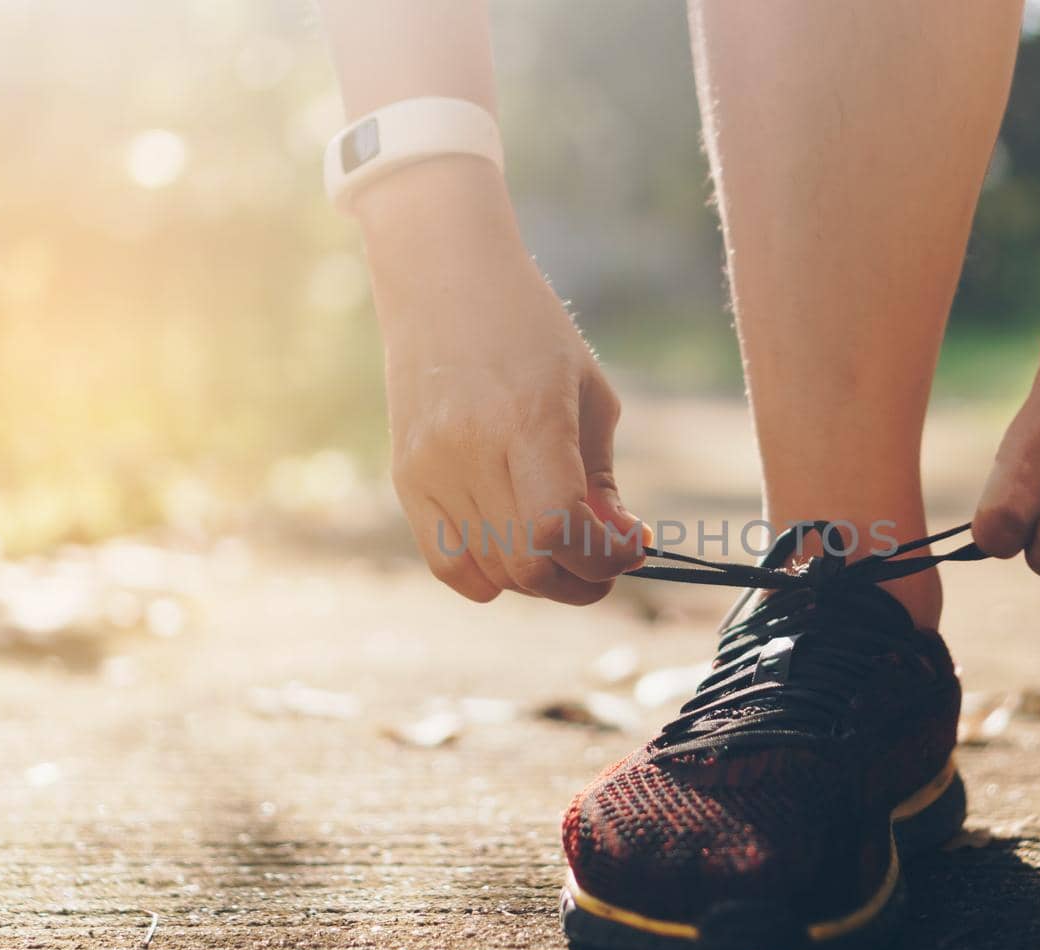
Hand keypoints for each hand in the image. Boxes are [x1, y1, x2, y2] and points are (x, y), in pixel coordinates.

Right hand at [357, 158, 646, 603]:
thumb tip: (619, 549)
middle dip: (583, 578)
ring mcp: (430, 470)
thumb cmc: (531, 331)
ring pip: (495, 573)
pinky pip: (449, 565)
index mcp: (528, 417)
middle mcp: (471, 449)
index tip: (633, 543)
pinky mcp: (406, 481)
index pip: (560, 528)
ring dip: (543, 577)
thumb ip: (603, 480)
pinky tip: (516, 548)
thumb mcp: (589, 393)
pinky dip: (491, 575)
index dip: (607, 557)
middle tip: (605, 556)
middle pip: (530, 565)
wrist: (442, 281)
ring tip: (565, 545)